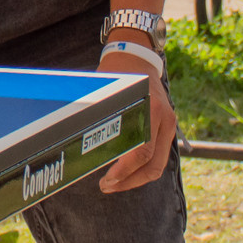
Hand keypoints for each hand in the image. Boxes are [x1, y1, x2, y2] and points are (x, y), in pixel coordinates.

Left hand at [94, 44, 177, 193]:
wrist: (138, 56)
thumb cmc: (117, 73)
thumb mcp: (107, 92)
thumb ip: (99, 115)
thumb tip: (73, 139)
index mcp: (150, 111)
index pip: (142, 153)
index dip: (124, 172)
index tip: (106, 180)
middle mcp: (164, 119)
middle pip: (153, 166)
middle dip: (130, 181)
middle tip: (107, 186)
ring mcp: (169, 123)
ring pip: (157, 164)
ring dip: (137, 178)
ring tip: (114, 183)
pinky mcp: (167, 126)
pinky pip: (158, 155)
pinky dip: (143, 167)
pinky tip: (125, 172)